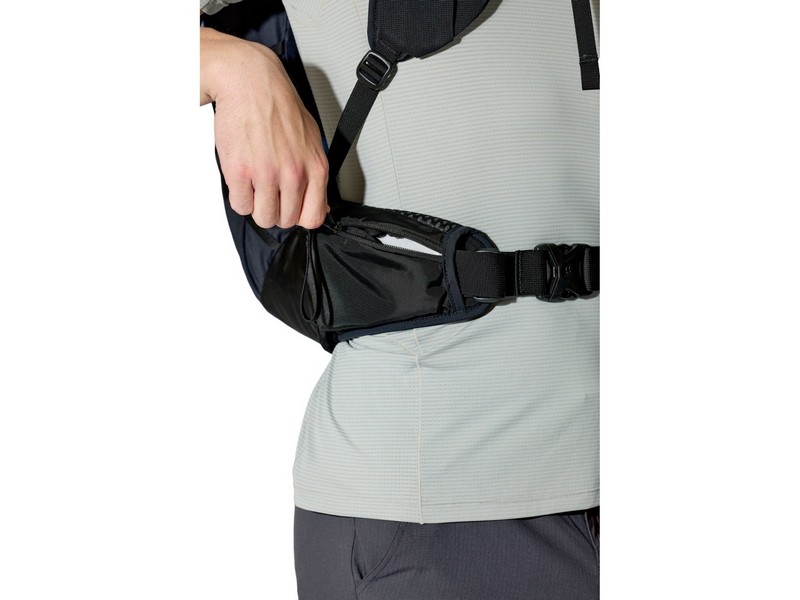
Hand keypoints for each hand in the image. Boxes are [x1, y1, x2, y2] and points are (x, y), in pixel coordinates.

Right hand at [200, 27, 328, 228]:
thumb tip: (319, 204)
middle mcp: (293, 173)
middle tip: (268, 191)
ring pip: (262, 217)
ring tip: (255, 184)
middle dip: (275, 209)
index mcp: (315, 167)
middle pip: (285, 220)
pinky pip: (240, 206)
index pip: (313, 217)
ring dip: (257, 206)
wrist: (251, 82)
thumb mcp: (312, 140)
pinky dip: (239, 197)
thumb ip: (315, 175)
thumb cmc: (280, 106)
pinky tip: (243, 179)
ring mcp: (266, 174)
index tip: (291, 208)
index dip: (299, 216)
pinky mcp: (239, 171)